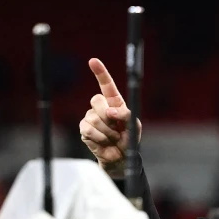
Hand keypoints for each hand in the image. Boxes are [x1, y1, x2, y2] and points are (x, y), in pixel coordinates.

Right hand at [80, 58, 140, 176]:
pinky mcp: (84, 129)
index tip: (93, 61)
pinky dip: (100, 137)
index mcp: (114, 102)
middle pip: (96, 100)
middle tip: (117, 128)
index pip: (106, 84)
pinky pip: (89, 129)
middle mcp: (100, 107)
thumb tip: (110, 112)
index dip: (100, 72)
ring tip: (113, 137)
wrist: (121, 157)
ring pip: (94, 118)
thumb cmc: (128, 139)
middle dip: (108, 115)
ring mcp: (90, 117)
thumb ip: (125, 114)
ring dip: (108, 131)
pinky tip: (105, 142)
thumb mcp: (134, 125)